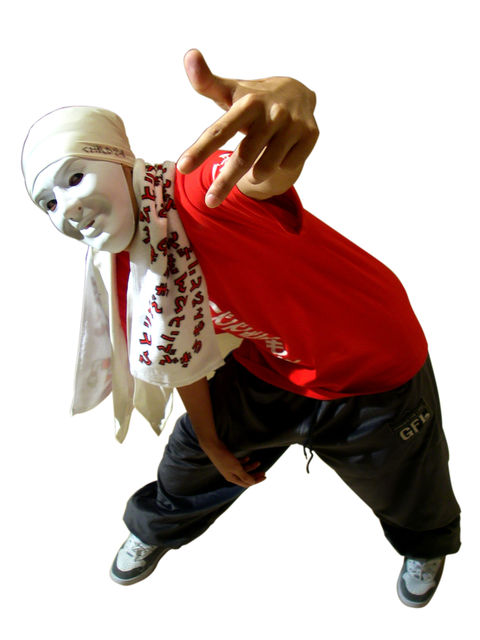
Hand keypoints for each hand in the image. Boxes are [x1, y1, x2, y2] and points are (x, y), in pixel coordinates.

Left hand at [177, 49, 318, 206]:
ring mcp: (293, 125)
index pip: (219, 130)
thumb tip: (189, 54)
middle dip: (224, 182)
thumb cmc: (254, 100)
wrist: (298, 92)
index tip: (182, 167)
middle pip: (242, 157)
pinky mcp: (310, 136)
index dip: (200, 149)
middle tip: (209, 202)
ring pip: (265, 167)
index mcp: (248, 103)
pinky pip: (286, 166)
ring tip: (250, 169)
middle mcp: (272, 113)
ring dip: (253, 175)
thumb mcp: (230, 92)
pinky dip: (276, 168)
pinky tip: (277, 154)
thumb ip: (206, 82)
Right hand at [203, 441, 265, 488]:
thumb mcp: (236, 468)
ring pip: (243, 470)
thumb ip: (245, 476)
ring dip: (251, 467)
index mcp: (232, 478)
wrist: (214, 447)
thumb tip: (252, 483)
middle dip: (255, 475)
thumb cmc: (225, 458)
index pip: (247, 483)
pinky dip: (244, 462)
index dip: (256, 481)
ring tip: (259, 462)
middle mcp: (231, 474)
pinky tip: (248, 458)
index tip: (265, 476)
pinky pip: (239, 463)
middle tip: (264, 472)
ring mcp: (230, 467)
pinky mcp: (229, 461)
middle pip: (246, 477)